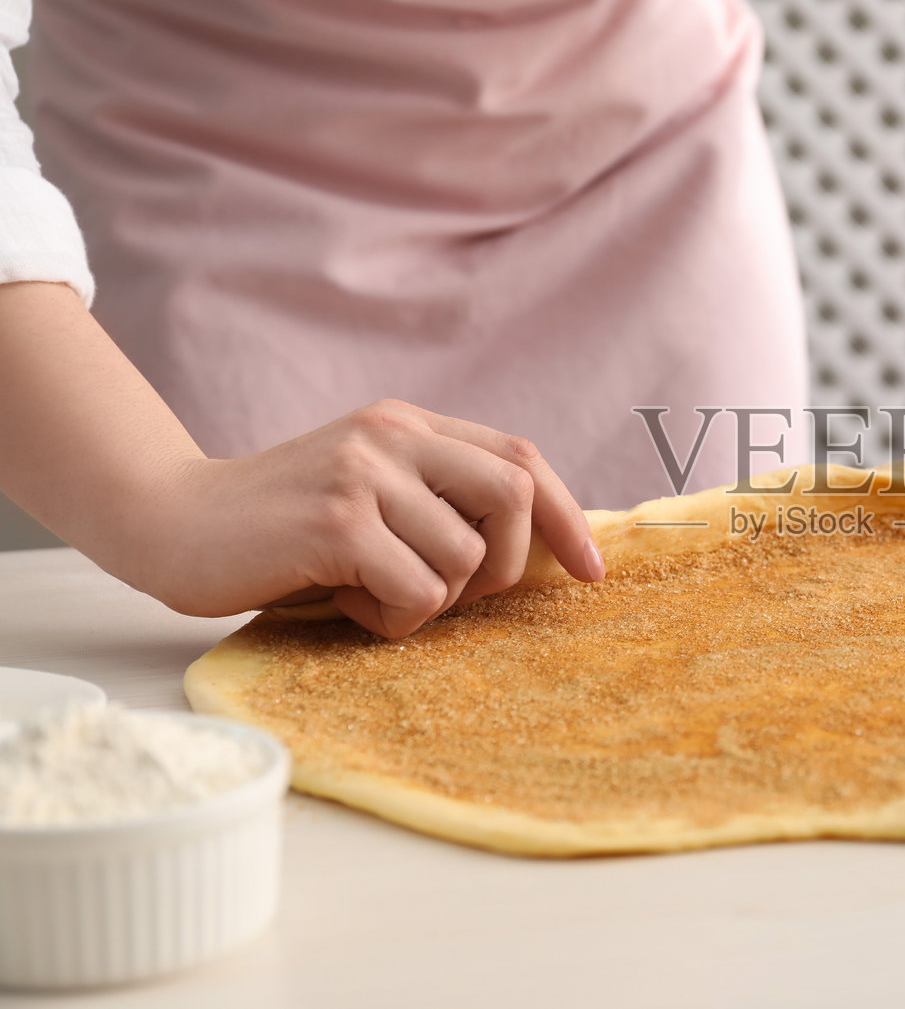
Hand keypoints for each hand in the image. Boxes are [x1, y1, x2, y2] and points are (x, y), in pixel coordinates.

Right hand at [146, 400, 603, 637]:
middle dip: (506, 567)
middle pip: (516, 498)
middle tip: (450, 593)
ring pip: (467, 560)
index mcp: (409, 425)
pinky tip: (347, 603)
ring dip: (431, 602)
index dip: (570, 516)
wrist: (170, 520)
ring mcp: (365, 476)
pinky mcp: (338, 523)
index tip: (593, 571)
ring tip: (370, 592)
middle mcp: (393, 437)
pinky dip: (394, 619)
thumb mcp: (370, 494)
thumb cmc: (280, 528)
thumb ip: (436, 501)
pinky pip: (420, 592)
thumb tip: (539, 549)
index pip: (522, 459)